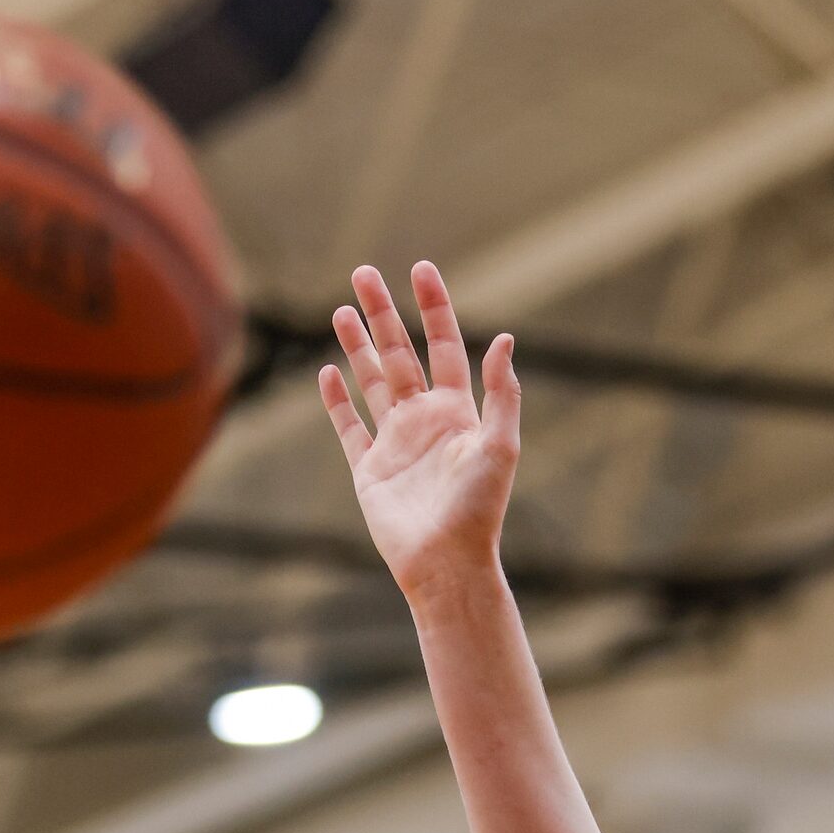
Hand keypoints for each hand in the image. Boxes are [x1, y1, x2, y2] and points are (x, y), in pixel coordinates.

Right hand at [320, 261, 521, 595]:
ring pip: (371, 381)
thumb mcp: (500, 445)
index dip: (434, 308)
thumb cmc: (479, 508)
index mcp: (458, 410)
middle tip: (363, 273)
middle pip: (400, 353)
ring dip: (357, 346)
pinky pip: (349, 427)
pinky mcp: (368, 469)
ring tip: (340, 310)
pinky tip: (328, 372)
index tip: (420, 270)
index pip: (445, 345)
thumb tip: (505, 339)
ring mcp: (394, 442)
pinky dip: (337, 400)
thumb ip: (500, 393)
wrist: (445, 562)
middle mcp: (424, 419)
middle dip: (382, 313)